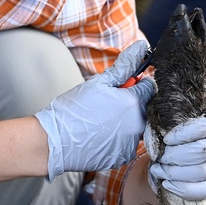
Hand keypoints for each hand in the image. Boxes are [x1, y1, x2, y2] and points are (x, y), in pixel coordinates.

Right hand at [34, 40, 154, 180]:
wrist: (55, 142)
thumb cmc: (74, 110)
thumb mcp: (99, 82)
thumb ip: (124, 66)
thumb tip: (140, 48)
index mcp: (134, 103)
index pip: (150, 87)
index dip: (136, 83)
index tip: (122, 86)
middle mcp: (138, 125)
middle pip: (146, 107)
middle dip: (132, 102)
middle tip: (108, 102)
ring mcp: (131, 143)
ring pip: (137, 126)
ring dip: (126, 120)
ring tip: (102, 119)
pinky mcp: (123, 157)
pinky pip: (128, 142)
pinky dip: (119, 137)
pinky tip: (101, 133)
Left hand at [145, 105, 205, 199]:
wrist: (191, 139)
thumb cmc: (177, 125)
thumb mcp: (171, 119)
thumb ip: (162, 127)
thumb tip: (155, 152)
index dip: (184, 134)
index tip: (166, 140)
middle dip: (177, 157)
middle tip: (159, 159)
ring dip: (178, 174)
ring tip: (159, 170)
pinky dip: (187, 189)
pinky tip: (168, 185)